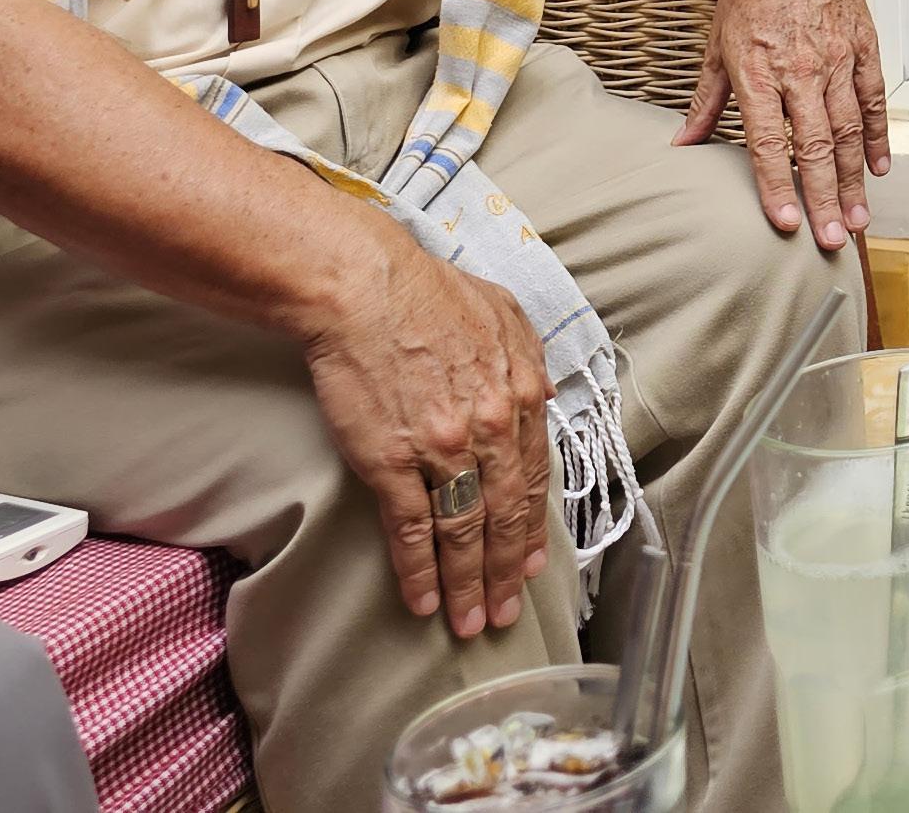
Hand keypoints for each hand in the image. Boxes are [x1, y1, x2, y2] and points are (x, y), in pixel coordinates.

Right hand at [298, 225, 552, 640]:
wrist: (363, 286)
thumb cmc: (427, 291)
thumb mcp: (502, 310)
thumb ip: (530, 356)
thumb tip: (546, 397)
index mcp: (520, 392)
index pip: (533, 478)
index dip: (531, 527)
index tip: (530, 561)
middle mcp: (490, 427)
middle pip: (505, 516)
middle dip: (506, 572)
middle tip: (504, 612)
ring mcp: (442, 449)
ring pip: (464, 532)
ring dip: (468, 585)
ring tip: (468, 622)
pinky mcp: (392, 462)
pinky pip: (411, 530)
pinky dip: (419, 571)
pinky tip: (423, 600)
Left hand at [675, 0, 887, 247]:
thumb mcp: (718, 40)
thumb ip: (705, 99)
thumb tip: (681, 145)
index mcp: (758, 69)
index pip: (769, 142)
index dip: (778, 187)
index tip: (786, 225)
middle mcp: (800, 68)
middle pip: (816, 145)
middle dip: (824, 198)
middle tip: (831, 241)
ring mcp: (835, 56)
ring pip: (850, 128)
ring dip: (854, 178)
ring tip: (858, 219)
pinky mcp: (862, 44)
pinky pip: (874, 98)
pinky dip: (878, 134)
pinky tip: (878, 167)